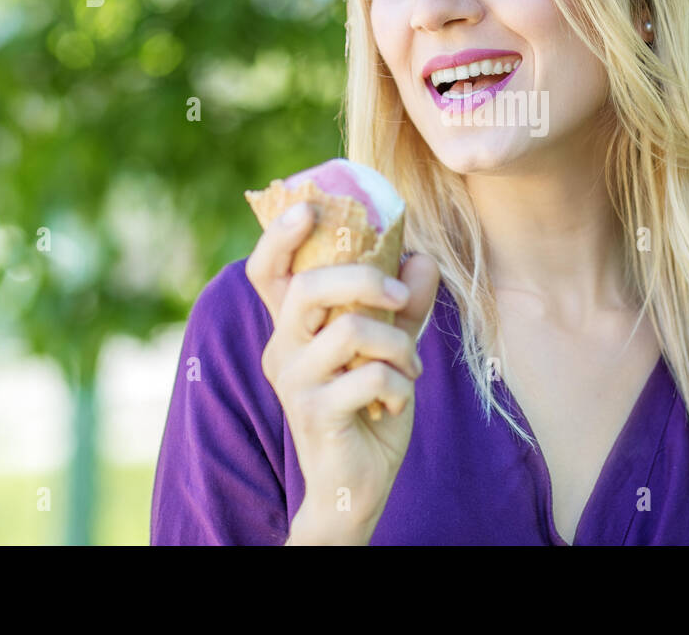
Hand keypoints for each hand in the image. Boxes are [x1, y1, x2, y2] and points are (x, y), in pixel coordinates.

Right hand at [244, 202, 439, 543]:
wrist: (356, 483)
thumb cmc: (367, 408)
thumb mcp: (390, 348)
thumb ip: (402, 305)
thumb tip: (420, 258)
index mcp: (292, 326)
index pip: (268, 271)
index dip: (280, 235)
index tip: (309, 205)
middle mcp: (282, 348)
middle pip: (310, 286)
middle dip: (363, 278)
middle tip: (398, 295)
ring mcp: (294, 382)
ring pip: (350, 329)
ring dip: (397, 342)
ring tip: (408, 365)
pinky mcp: (315, 414)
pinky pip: (370, 377)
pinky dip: (399, 383)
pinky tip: (397, 402)